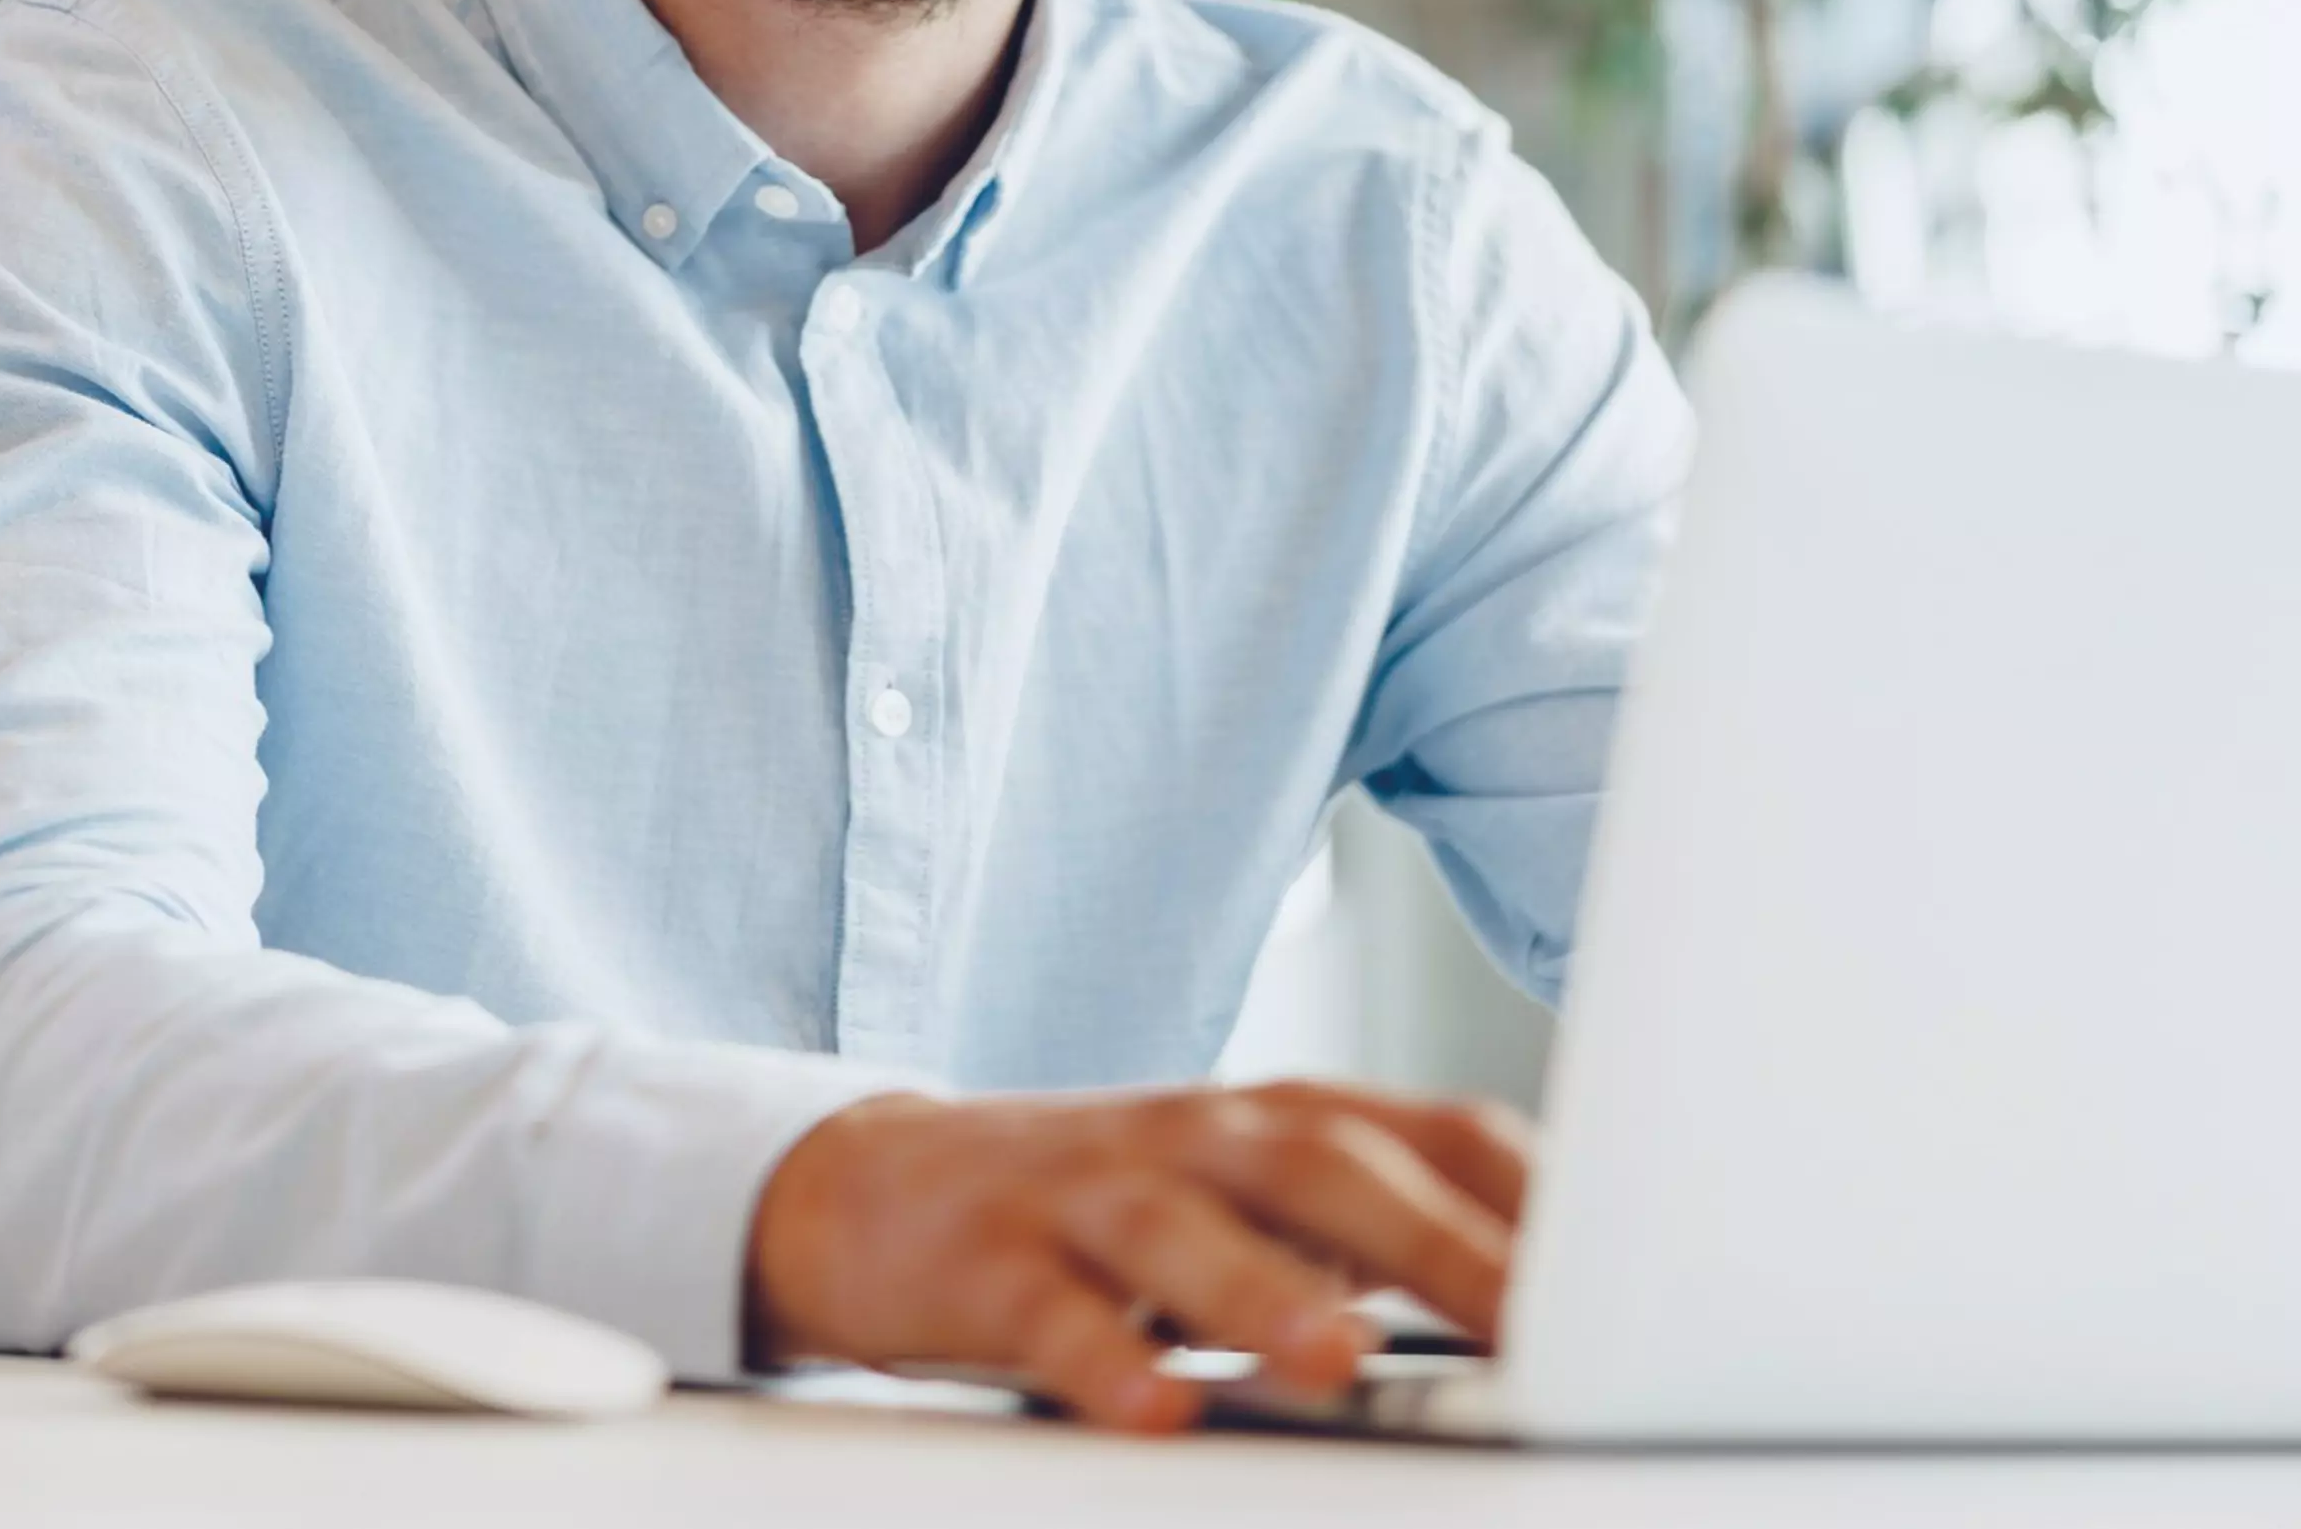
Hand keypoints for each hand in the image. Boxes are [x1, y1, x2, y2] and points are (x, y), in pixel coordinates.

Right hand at [743, 1080, 1529, 1432]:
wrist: (881, 1188)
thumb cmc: (1116, 1212)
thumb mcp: (1260, 1203)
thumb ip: (1390, 1236)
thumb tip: (1570, 1315)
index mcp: (1284, 1117)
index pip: (1440, 1130)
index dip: (1539, 1202)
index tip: (1641, 1282)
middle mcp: (1196, 1134)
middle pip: (1325, 1164)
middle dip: (1436, 1244)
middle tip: (1537, 1328)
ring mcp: (1088, 1190)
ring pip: (1181, 1228)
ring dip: (1264, 1291)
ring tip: (1336, 1360)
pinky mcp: (988, 1260)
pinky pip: (1050, 1311)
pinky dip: (1104, 1359)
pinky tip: (1152, 1405)